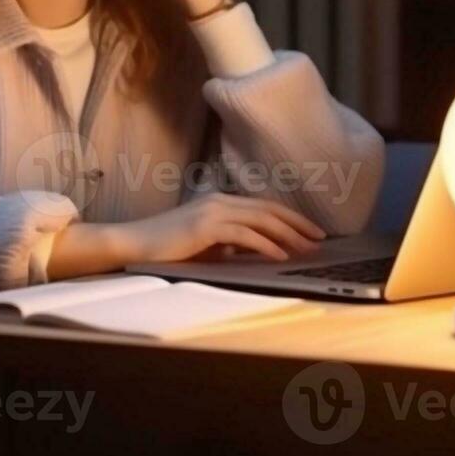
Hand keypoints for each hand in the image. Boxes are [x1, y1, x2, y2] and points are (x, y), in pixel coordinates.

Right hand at [115, 193, 326, 264]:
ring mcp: (212, 211)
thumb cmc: (168, 248)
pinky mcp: (205, 226)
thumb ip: (231, 244)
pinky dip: (265, 244)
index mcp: (220, 203)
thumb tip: (260, 251)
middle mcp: (219, 201)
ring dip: (287, 234)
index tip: (311, 232)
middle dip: (297, 224)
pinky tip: (280, 254)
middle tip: (319, 238)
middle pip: (268, 209)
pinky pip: (244, 234)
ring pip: (260, 219)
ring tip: (306, 248)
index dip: (290, 218)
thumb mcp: (206, 245)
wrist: (134, 245)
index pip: (263, 207)